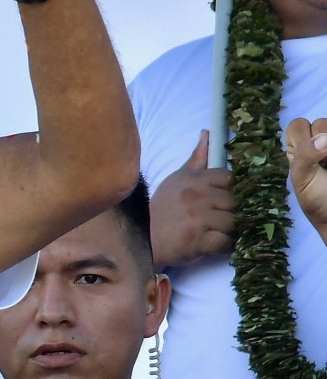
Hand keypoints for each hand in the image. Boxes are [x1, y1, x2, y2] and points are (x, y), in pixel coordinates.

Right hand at [152, 132, 234, 265]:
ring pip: (233, 222)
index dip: (228, 190)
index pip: (229, 178)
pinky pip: (226, 242)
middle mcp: (196, 196)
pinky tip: (215, 245)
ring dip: (230, 230)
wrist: (144, 240)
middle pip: (235, 202)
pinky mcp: (198, 241)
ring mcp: (198, 219)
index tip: (219, 200)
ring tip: (216, 232)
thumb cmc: (163, 209)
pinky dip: (225, 246)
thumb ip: (196, 159)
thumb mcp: (177, 180)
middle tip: (218, 220)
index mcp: (193, 180)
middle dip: (230, 212)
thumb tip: (207, 132)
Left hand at [286, 116, 326, 241]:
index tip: (307, 157)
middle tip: (324, 164)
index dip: (302, 137)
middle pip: (320, 123)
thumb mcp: (301, 177)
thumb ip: (305, 155)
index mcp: (300, 148)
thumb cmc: (317, 199)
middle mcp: (319, 142)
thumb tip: (324, 138)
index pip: (297, 125)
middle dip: (321, 141)